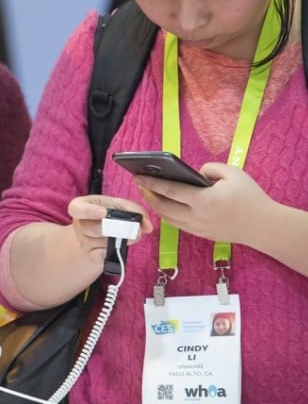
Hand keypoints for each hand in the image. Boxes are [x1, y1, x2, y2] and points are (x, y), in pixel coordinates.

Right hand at [67, 195, 153, 264]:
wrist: (98, 232)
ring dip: (122, 240)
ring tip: (133, 236)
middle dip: (114, 229)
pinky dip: (117, 251)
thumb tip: (148, 226)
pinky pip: (104, 255)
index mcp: (80, 206)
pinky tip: (122, 246)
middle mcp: (79, 224)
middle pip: (91, 228)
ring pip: (101, 242)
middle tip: (132, 229)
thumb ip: (135, 210)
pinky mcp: (91, 256)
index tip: (104, 213)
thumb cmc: (109, 214)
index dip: (89, 211)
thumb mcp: (119, 205)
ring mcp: (83, 242)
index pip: (76, 209)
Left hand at [137, 162, 271, 243]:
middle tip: (139, 183)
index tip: (138, 176)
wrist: (264, 226)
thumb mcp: (233, 174)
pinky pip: (178, 224)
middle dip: (148, 194)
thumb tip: (194, 173)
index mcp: (203, 200)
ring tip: (149, 193)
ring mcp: (198, 228)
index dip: (151, 183)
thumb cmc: (250, 198)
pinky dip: (167, 214)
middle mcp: (196, 217)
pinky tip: (165, 205)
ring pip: (168, 218)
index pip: (169, 191)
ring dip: (155, 205)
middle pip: (163, 207)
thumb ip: (210, 168)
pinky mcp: (201, 235)